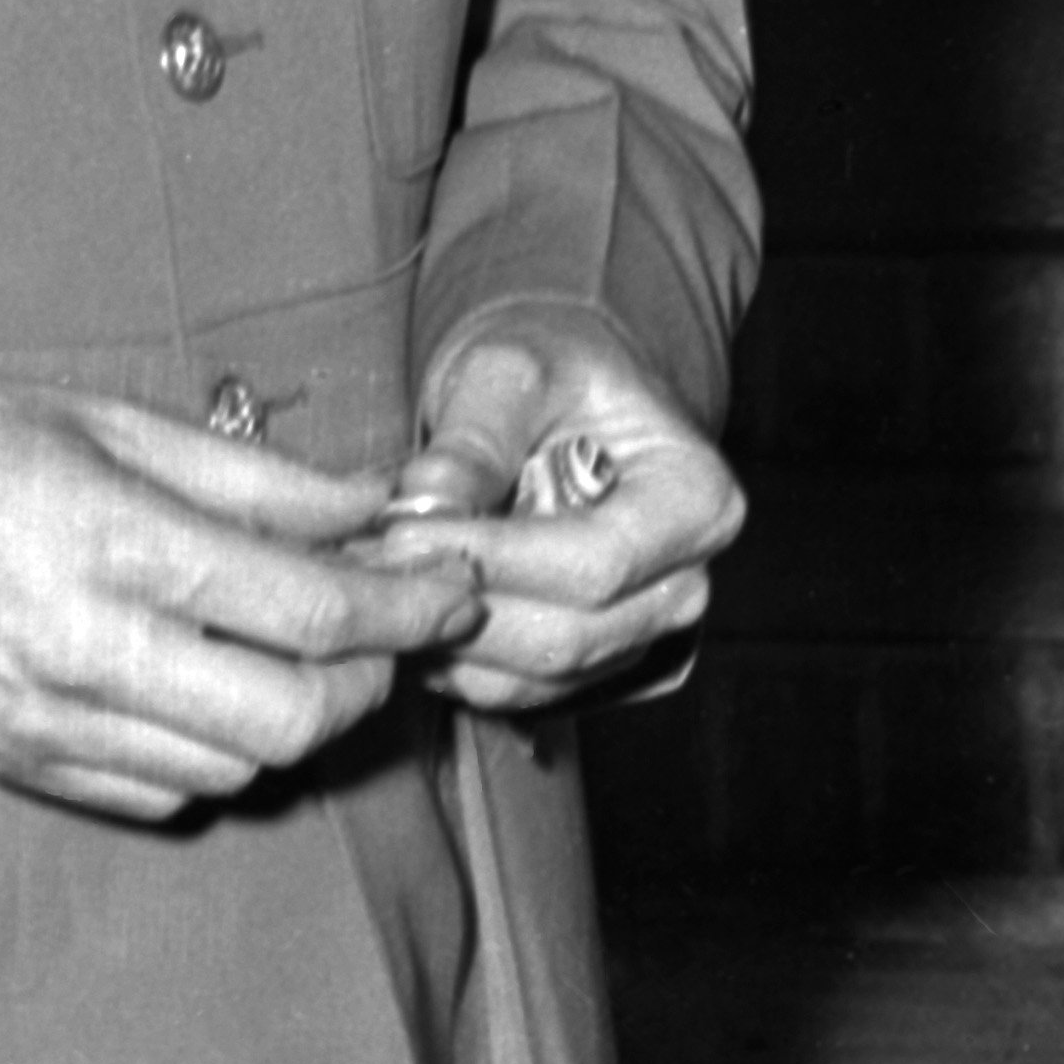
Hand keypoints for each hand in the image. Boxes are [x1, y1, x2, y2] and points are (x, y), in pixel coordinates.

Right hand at [0, 365, 481, 824]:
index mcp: (114, 542)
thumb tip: (375, 511)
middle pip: (291, 719)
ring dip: (294, 722)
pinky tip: (210, 691)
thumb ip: (257, 480)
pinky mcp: (25, 763)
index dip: (409, 606)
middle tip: (381, 630)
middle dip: (366, 680)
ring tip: (298, 654)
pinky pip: (163, 794)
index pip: (311, 608)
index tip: (450, 587)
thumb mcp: (116, 424)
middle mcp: (86, 646)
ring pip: (237, 770)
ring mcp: (51, 720)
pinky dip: (214, 755)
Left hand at [375, 308, 742, 717]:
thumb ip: (475, 436)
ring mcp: (643, 631)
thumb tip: (428, 502)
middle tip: (369, 570)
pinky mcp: (594, 662)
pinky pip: (520, 693)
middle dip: (460, 609)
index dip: (494, 561)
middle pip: (570, 636)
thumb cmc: (549, 371)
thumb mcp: (511, 371)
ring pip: (539, 677)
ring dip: (447, 644)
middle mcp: (683, 581)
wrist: (563, 396)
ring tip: (373, 589)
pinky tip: (402, 614)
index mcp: (695, 499)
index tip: (403, 535)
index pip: (594, 563)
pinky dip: (453, 665)